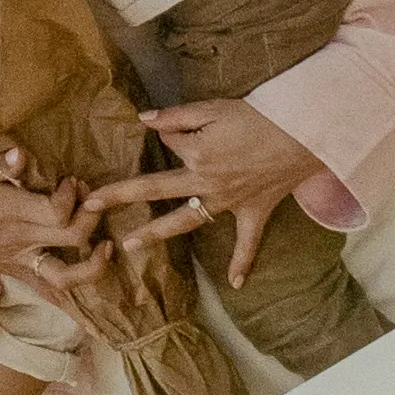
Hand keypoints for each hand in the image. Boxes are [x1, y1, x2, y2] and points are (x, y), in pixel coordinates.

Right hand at [0, 166, 93, 287]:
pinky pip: (48, 290)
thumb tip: (22, 154)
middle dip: (92, 216)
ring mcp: (21, 260)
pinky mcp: (17, 271)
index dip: (72, 195)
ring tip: (108, 247)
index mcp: (9, 212)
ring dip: (93, 266)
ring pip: (65, 276)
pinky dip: (71, 296)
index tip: (72, 179)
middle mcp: (21, 239)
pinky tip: (90, 291)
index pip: (56, 211)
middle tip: (91, 198)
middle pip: (72, 237)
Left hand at [102, 93, 321, 284]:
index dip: (170, 134)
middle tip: (88, 208)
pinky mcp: (254, 212)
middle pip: (157, 191)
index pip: (168, 147)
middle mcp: (207, 184)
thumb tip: (144, 120)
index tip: (175, 126)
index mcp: (196, 157)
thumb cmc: (261, 117)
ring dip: (158, 233)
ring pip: (188, 220)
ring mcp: (230, 202)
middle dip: (121, 196)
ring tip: (130, 246)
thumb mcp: (215, 108)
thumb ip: (177, 116)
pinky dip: (243, 263)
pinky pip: (248, 242)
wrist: (306, 134)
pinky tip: (235, 285)